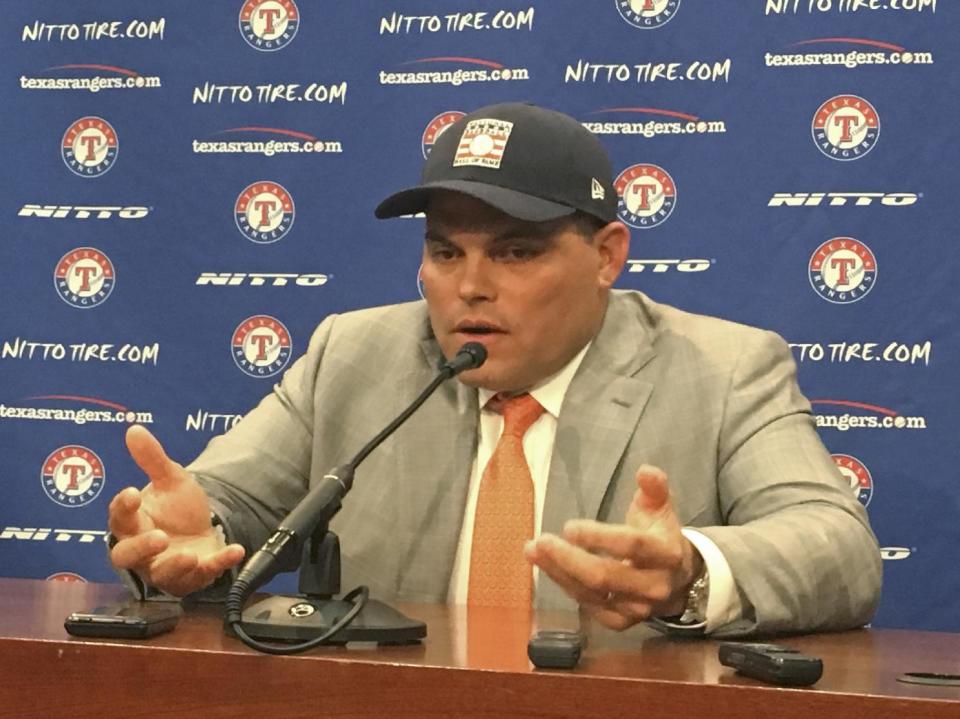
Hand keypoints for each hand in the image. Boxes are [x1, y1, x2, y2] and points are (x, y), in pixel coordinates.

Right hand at [108, 425, 244, 596]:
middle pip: (127, 556)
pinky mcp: (192, 578)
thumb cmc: (176, 508)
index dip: (122, 507)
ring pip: (161, 575)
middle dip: (142, 548)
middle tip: (159, 537)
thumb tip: (134, 429)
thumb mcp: (170, 479)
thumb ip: (152, 458)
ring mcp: (165, 568)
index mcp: (132, 524)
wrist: (202, 530)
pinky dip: (219, 563)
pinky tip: (235, 550)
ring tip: (188, 555)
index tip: (132, 492)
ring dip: (174, 566)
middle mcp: (142, 552)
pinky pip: (203, 576)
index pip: (118, 518)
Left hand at [525, 464, 702, 629]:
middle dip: (569, 558)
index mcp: (666, 553)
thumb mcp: (661, 508)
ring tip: (532, 550)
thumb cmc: (660, 535)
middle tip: (541, 540)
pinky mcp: (621, 622)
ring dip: (558, 572)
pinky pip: (587, 606)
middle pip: (605, 576)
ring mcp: (638, 609)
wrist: (677, 579)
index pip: (631, 546)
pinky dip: (564, 586)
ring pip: (591, 594)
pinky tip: (547, 567)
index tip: (568, 526)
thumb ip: (654, 488)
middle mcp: (654, 586)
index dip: (599, 537)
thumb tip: (645, 470)